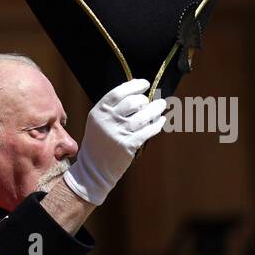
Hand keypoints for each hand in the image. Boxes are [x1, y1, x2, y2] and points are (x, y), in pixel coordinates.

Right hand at [63, 79, 166, 205]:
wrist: (93, 169)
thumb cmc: (99, 143)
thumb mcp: (98, 122)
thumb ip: (113, 109)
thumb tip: (138, 93)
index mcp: (98, 112)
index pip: (119, 92)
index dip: (135, 85)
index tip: (145, 84)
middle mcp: (107, 120)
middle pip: (134, 102)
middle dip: (146, 100)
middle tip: (152, 102)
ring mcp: (118, 133)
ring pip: (145, 115)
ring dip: (157, 109)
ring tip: (161, 107)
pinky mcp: (128, 145)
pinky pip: (149, 130)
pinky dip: (158, 124)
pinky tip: (160, 121)